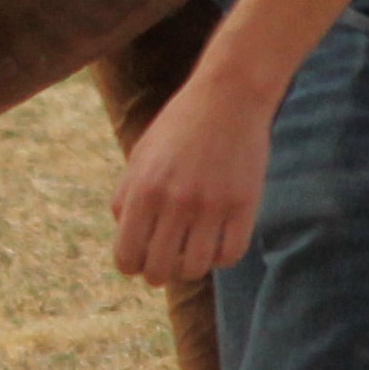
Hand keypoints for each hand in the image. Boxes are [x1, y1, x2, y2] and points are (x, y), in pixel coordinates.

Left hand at [114, 64, 271, 283]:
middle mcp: (175, 202)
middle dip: (159, 273)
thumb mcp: (140, 156)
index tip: (139, 262)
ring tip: (192, 253)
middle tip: (166, 262)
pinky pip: (231, 256)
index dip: (131, 266)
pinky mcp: (244, 206)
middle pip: (160, 271)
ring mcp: (212, 206)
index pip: (127, 257)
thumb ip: (126, 197)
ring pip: (196, 269)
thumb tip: (124, 237)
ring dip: (191, 267)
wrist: (228, 96)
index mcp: (143, 190)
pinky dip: (221, 258)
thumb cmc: (179, 126)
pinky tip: (217, 242)